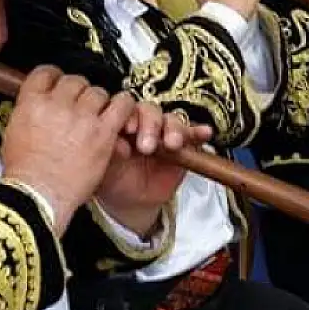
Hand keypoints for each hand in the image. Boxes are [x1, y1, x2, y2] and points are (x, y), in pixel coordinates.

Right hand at [0, 66, 136, 231]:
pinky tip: (121, 112)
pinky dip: (124, 106)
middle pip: (74, 81)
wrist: (38, 195)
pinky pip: (122, 105)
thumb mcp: (13, 135)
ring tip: (98, 114)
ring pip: (98, 92)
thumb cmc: (26, 175)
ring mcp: (81, 117)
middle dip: (78, 91)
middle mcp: (57, 105)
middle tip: (80, 104)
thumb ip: (28, 115)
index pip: (45, 73)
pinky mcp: (102, 132)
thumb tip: (34, 110)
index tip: (59, 82)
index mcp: (31, 103)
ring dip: (99, 102)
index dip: (55, 77)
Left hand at [94, 103, 212, 235]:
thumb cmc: (113, 180)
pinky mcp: (183, 146)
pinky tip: (204, 133)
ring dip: (174, 129)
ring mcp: (164, 134)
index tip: (128, 129)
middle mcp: (143, 124)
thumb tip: (116, 142)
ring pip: (171, 120)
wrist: (129, 202)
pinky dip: (198, 132)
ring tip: (173, 144)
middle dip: (150, 125)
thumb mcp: (104, 164)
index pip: (127, 108)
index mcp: (121, 124)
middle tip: (147, 146)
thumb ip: (108, 150)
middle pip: (150, 110)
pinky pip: (193, 134)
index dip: (129, 115)